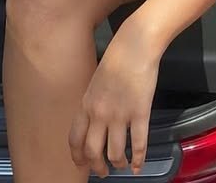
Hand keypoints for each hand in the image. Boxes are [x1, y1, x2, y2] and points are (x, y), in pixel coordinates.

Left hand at [68, 18, 161, 177]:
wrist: (135, 46)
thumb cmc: (117, 57)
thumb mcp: (96, 80)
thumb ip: (93, 100)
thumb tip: (95, 117)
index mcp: (86, 104)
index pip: (75, 139)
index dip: (78, 156)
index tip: (82, 163)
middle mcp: (99, 113)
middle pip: (92, 151)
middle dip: (97, 166)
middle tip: (103, 172)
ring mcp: (120, 115)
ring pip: (114, 153)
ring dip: (118, 163)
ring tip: (122, 165)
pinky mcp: (139, 113)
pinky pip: (138, 144)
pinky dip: (138, 159)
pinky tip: (139, 166)